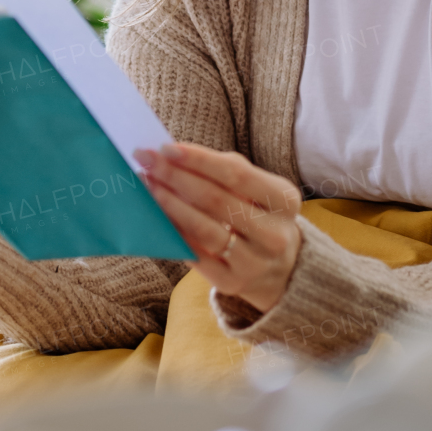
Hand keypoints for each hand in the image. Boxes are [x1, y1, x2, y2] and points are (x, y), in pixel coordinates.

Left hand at [132, 140, 301, 312]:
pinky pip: (196, 255)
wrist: (280, 268)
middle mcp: (274, 233)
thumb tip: (174, 156)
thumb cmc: (259, 215)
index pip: (236, 174)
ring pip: (203, 229)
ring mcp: (255, 262)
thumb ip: (224, 170)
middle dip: (175, 178)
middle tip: (146, 162)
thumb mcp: (258, 189)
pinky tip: (158, 217)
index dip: (198, 159)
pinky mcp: (233, 282)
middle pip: (216, 200)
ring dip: (170, 205)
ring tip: (149, 187)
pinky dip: (175, 233)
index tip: (166, 148)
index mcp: (284, 200)